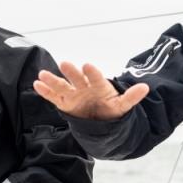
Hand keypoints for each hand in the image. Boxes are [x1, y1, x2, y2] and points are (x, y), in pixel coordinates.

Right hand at [33, 62, 148, 120]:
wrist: (101, 118)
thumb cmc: (111, 108)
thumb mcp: (122, 105)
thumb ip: (131, 97)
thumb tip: (146, 88)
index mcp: (99, 86)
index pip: (96, 78)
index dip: (93, 73)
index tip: (87, 65)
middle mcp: (84, 87)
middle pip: (77, 79)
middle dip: (72, 73)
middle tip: (65, 64)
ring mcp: (73, 94)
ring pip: (62, 86)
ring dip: (53, 80)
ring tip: (43, 74)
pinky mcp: (65, 103)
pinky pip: (54, 97)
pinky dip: (45, 91)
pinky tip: (36, 84)